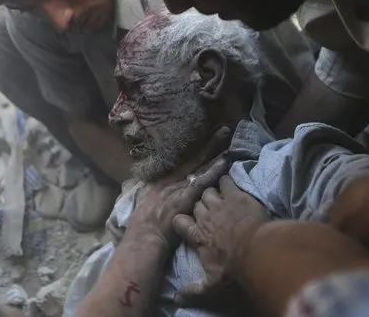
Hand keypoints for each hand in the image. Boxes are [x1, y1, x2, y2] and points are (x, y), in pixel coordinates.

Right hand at [126, 126, 231, 245]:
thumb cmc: (142, 226)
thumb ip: (149, 195)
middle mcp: (169, 179)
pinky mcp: (185, 197)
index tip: (208, 142)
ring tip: (226, 137)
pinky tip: (223, 162)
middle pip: (192, 159)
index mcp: (159, 181)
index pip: (182, 163)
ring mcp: (177, 187)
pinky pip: (202, 181)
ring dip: (214, 152)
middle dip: (208, 145)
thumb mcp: (142, 204)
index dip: (196, 152)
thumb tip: (149, 191)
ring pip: (199, 166)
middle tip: (222, 130)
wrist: (143, 238)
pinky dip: (213, 171)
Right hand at [172, 176, 269, 305]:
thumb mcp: (213, 283)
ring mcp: (219, 204)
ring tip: (219, 194)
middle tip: (208, 208)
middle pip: (196, 204)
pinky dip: (226, 180)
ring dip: (212, 192)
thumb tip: (178, 299)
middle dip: (200, 204)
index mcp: (197, 235)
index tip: (188, 221)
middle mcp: (205, 217)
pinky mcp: (235, 195)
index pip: (179, 222)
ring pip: (208, 191)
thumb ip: (195, 289)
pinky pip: (226, 181)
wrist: (256, 251)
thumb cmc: (233, 267)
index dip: (182, 221)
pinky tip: (229, 181)